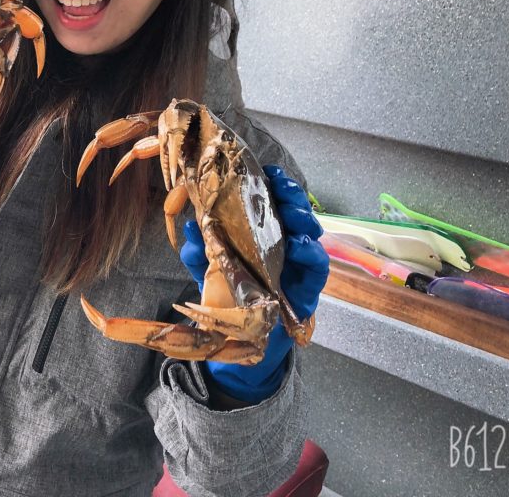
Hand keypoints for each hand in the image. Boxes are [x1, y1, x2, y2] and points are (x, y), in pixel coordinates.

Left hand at [179, 164, 328, 403]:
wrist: (242, 338)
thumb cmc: (232, 293)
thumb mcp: (209, 270)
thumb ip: (200, 250)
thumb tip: (191, 226)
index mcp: (264, 232)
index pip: (274, 201)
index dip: (275, 183)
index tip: (268, 171)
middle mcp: (286, 243)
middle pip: (297, 211)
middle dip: (292, 195)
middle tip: (281, 187)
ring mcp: (300, 265)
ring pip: (311, 234)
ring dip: (303, 220)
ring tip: (292, 215)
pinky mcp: (309, 288)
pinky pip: (317, 268)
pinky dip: (311, 254)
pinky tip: (298, 247)